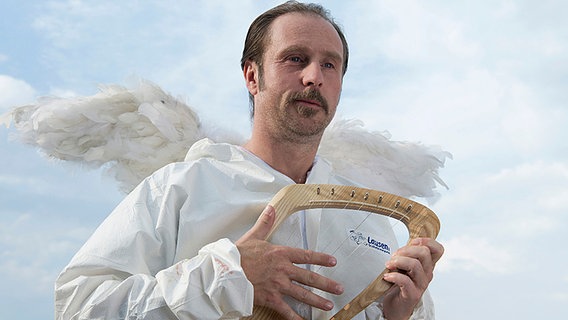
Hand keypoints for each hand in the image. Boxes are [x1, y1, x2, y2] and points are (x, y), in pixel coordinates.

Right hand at [236, 205, 343, 319]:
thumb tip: (271, 208)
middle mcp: (283, 269)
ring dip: (317, 300)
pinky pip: (286, 310)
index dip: (321, 259)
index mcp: (280, 253)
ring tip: (329, 305)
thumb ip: (265, 223)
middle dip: (326, 284)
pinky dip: (295, 318)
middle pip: (309, 277)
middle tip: (339, 289)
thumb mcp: (253, 236)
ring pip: (302, 294)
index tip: (333, 262)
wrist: (225, 271)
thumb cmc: (237, 255)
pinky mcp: (270, 298)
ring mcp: (278, 285)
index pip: (306, 256)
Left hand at [381, 238, 443, 319]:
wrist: (396, 307)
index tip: (413, 242)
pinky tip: (387, 276)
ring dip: (398, 261)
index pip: (438, 250)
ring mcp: (421, 284)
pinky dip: (394, 276)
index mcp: (427, 266)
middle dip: (406, 250)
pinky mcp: (412, 294)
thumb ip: (408, 255)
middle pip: (424, 253)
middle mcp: (427, 274)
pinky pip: (405, 280)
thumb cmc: (399, 285)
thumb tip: (407, 243)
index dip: (427, 241)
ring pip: (414, 265)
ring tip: (388, 265)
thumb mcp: (405, 266)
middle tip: (394, 256)